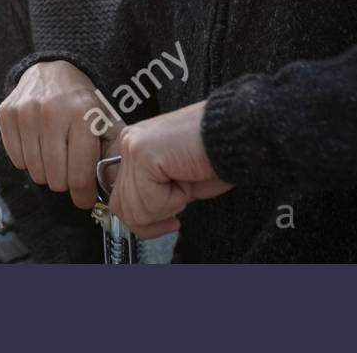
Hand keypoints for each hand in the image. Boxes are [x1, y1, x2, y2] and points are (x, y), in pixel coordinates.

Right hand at [0, 60, 116, 208]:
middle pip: (55, 178)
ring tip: (54, 156)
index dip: (83, 195)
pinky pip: (16, 159)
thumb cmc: (82, 103)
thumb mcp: (106, 122)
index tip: (84, 199)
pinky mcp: (7, 113)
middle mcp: (52, 111)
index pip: (79, 175)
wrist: (53, 71)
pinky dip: (28, 160)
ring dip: (46, 172)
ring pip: (35, 172)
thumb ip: (113, 153)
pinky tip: (37, 145)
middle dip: (65, 182)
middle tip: (69, 171)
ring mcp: (26, 112)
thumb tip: (111, 186)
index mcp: (83, 115)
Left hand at [108, 101, 233, 238]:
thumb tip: (139, 219)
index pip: (120, 198)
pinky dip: (174, 201)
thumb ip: (154, 196)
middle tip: (178, 210)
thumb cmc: (217, 155)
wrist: (236, 134)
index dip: (143, 219)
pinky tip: (186, 178)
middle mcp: (129, 142)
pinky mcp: (141, 151)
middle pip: (121, 207)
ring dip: (167, 208)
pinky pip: (149, 201)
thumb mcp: (178, 185)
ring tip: (185, 183)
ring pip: (133, 209)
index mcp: (136, 147)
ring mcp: (132, 145)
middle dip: (153, 220)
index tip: (167, 221)